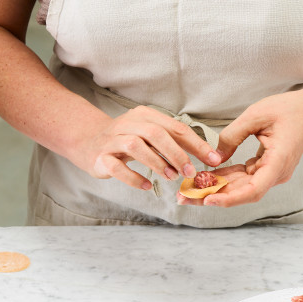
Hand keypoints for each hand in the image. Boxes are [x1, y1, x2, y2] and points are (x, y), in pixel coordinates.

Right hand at [85, 106, 221, 189]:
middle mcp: (127, 124)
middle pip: (156, 134)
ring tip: (171, 177)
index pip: (175, 127)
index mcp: (144, 115)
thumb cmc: (126, 141)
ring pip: (136, 146)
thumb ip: (172, 142)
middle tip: (190, 172)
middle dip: (177, 153)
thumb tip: (205, 155)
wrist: (88, 143)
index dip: (196, 144)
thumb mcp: (149, 135)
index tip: (213, 160)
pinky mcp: (100, 158)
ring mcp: (112, 140)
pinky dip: (134, 178)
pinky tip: (147, 186)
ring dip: (157, 163)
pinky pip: (117, 168)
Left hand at [183, 90, 302, 206]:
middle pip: (241, 193)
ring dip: (213, 190)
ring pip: (239, 188)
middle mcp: (276, 173)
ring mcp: (270, 173)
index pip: (253, 190)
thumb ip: (231, 137)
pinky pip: (241, 178)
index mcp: (278, 162)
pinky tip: (201, 179)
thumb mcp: (255, 116)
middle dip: (210, 197)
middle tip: (182, 197)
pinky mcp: (264, 169)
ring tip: (186, 191)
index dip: (229, 199)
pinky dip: (222, 179)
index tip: (207, 200)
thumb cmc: (288, 109)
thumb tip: (212, 159)